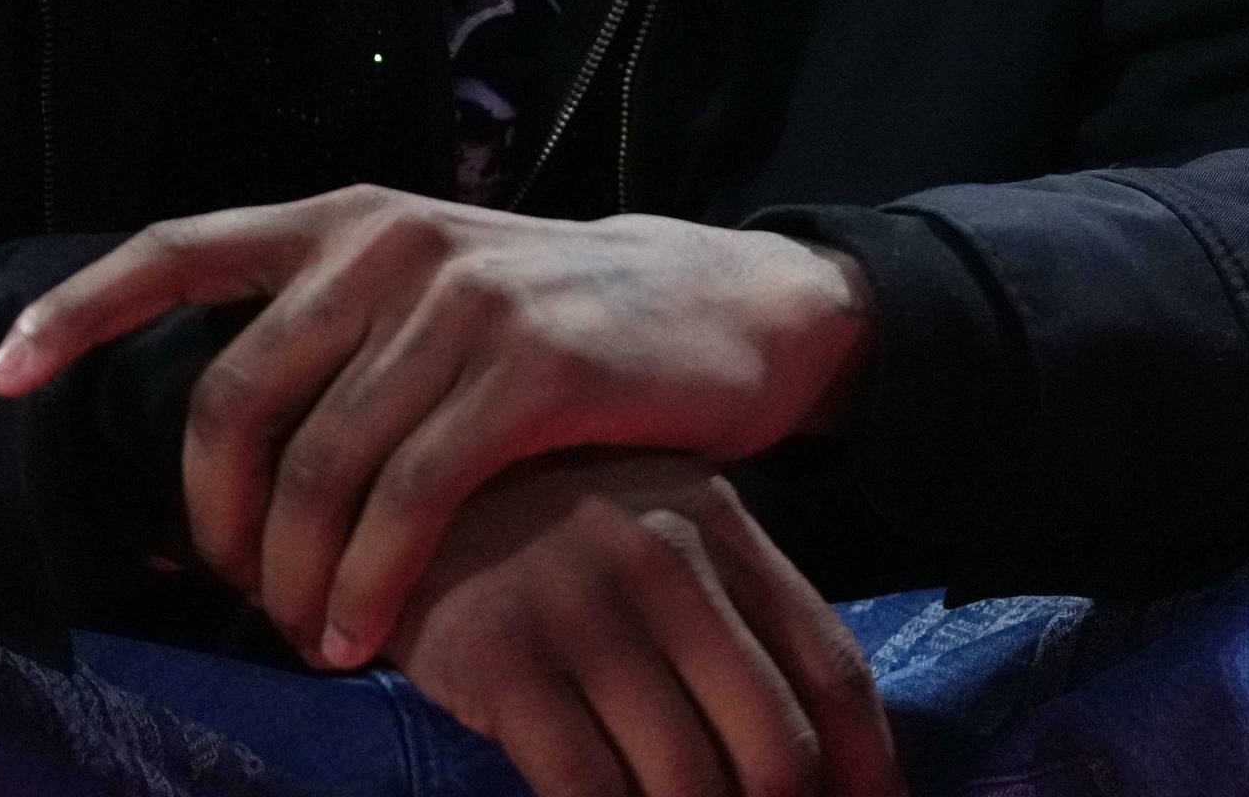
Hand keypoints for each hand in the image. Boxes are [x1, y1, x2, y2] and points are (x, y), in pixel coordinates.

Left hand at [0, 191, 876, 668]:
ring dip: (296, 579)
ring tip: (314, 641)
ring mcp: (461, 299)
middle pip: (232, 402)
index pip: (180, 249)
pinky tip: (368, 635)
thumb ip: (330, 346)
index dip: (79, 313)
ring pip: (316, 466)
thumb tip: (213, 459)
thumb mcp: (431, 302)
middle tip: (242, 596)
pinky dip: (371, 583)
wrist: (728, 310)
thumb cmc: (557, 334)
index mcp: (346, 221)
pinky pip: (410, 498)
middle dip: (214, 522)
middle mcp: (388, 243)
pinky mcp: (531, 366)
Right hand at [392, 454, 900, 796]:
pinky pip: (588, 791)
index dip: (868, 769)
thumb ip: (729, 616)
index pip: (832, 667)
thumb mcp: (647, 534)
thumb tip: (818, 751)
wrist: (380, 483)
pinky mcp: (502, 655)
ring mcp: (582, 603)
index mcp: (718, 522)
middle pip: (776, 744)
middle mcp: (664, 557)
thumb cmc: (534, 532)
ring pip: (689, 783)